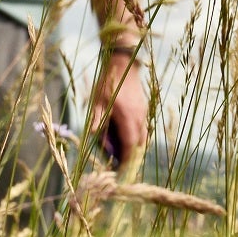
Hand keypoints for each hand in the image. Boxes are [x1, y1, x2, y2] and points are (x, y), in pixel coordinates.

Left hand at [90, 49, 147, 167]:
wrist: (124, 64)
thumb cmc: (108, 83)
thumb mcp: (97, 102)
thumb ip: (97, 120)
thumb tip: (93, 136)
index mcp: (127, 118)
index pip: (130, 146)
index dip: (126, 161)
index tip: (121, 172)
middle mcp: (139, 118)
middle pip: (139, 145)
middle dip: (131, 158)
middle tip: (121, 168)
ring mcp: (143, 113)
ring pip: (143, 138)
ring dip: (134, 149)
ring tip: (123, 157)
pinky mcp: (144, 109)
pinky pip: (143, 129)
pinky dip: (136, 138)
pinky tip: (126, 140)